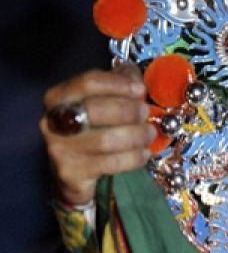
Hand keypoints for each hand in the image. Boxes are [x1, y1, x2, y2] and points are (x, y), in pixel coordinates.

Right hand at [40, 66, 153, 205]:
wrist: (73, 174)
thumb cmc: (91, 132)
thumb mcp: (101, 103)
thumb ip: (118, 86)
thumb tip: (137, 78)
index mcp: (58, 97)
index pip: (88, 82)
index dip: (118, 84)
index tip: (141, 90)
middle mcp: (53, 122)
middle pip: (96, 110)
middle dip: (129, 111)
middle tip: (146, 114)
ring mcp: (59, 149)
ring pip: (105, 140)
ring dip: (136, 136)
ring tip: (149, 134)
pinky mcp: (71, 173)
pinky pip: (111, 163)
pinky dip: (134, 157)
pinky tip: (144, 153)